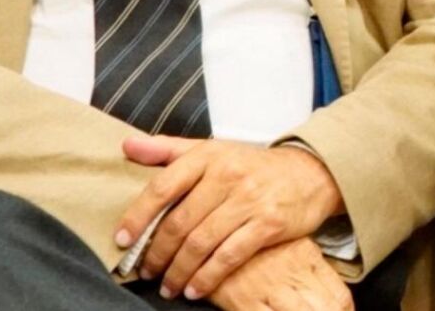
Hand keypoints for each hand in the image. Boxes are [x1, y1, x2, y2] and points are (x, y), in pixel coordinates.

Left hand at [116, 137, 345, 300]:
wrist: (312, 172)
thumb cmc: (254, 166)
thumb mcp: (214, 150)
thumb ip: (169, 150)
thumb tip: (127, 145)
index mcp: (209, 156)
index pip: (163, 187)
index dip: (138, 217)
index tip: (122, 240)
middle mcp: (228, 176)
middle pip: (179, 222)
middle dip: (157, 254)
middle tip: (146, 271)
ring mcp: (250, 200)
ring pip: (201, 243)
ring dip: (178, 271)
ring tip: (168, 285)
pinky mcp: (269, 224)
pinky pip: (229, 256)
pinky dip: (207, 277)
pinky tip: (195, 288)